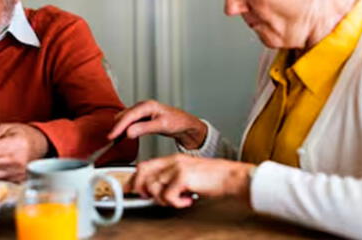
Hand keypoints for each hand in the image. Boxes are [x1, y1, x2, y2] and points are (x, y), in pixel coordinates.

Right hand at [108, 100, 207, 148]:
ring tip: (114, 139)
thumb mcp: (161, 126)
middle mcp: (143, 106)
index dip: (118, 126)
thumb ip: (144, 128)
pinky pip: (129, 121)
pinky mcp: (142, 117)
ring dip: (119, 128)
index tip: (111, 135)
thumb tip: (128, 132)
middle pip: (124, 116)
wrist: (185, 124)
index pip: (128, 116)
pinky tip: (122, 136)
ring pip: (125, 118)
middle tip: (110, 139)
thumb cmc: (177, 122)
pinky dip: (124, 128)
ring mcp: (142, 111)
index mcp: (147, 106)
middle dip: (116, 127)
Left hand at [129, 153, 253, 207]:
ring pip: (154, 187)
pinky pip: (168, 196)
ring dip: (163, 200)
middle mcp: (172, 161)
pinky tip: (188, 200)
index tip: (129, 190)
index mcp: (172, 159)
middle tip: (154, 199)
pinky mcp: (184, 177)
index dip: (133, 179)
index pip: (144, 166)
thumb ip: (171, 179)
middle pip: (143, 174)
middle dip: (142, 190)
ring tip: (178, 200)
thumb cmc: (213, 179)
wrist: (232, 177)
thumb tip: (154, 191)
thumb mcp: (188, 175)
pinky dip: (176, 203)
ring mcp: (177, 168)